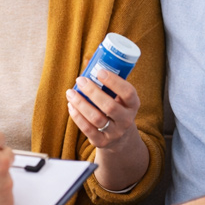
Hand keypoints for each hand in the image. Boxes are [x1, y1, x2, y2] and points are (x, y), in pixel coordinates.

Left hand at [66, 70, 148, 189]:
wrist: (120, 138)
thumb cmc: (117, 109)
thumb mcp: (120, 98)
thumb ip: (109, 83)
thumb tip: (88, 62)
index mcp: (133, 105)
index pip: (128, 93)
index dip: (114, 82)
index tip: (100, 72)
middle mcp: (126, 120)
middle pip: (109, 106)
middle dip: (92, 91)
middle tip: (80, 80)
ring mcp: (114, 133)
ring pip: (96, 118)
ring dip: (81, 103)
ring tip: (70, 92)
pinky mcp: (102, 142)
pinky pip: (87, 129)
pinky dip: (77, 116)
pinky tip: (71, 105)